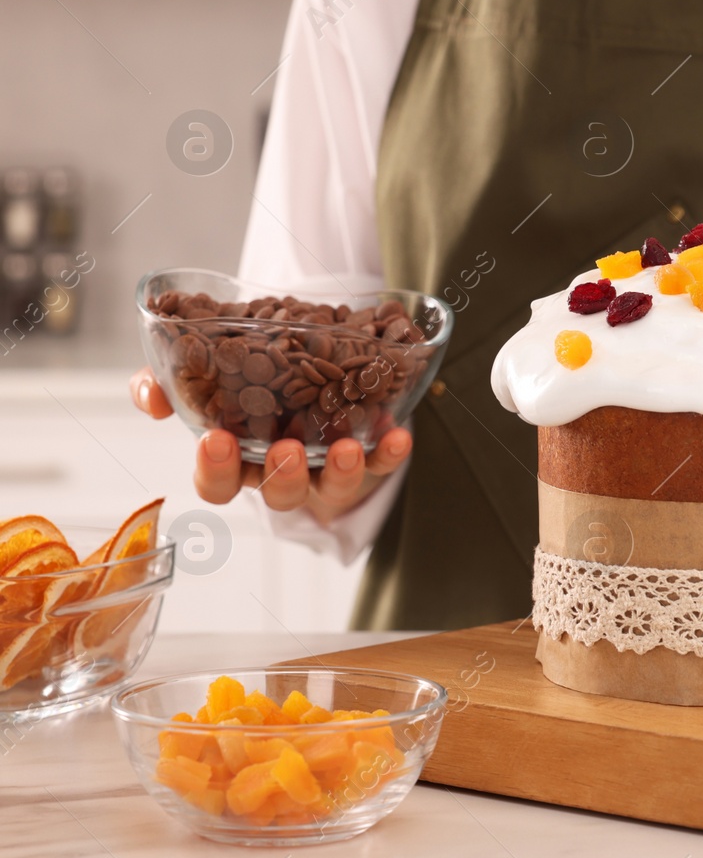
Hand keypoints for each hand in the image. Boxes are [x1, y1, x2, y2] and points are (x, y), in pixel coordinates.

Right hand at [129, 367, 412, 521]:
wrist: (307, 364)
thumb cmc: (249, 381)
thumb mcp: (206, 373)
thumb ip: (171, 382)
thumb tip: (149, 391)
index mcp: (237, 458)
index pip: (216, 484)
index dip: (213, 470)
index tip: (213, 440)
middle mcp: (282, 470)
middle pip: (277, 493)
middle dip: (280, 475)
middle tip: (285, 449)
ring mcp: (327, 468)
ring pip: (332, 486)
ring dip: (340, 470)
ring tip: (347, 448)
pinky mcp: (369, 458)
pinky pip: (382, 463)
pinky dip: (390, 453)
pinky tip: (398, 434)